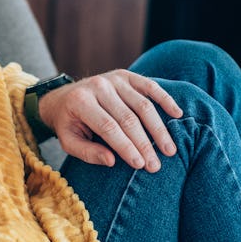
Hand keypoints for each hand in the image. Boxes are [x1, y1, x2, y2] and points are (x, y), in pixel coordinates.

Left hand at [38, 70, 182, 171]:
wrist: (63, 97)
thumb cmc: (68, 123)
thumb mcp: (68, 140)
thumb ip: (87, 152)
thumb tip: (112, 161)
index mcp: (80, 102)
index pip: (108, 127)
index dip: (126, 147)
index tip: (140, 165)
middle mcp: (98, 86)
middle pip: (128, 118)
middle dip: (144, 144)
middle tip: (156, 166)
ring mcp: (113, 79)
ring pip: (142, 105)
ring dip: (158, 129)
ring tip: (169, 150)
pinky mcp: (125, 75)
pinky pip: (149, 86)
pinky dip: (165, 99)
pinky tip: (177, 114)